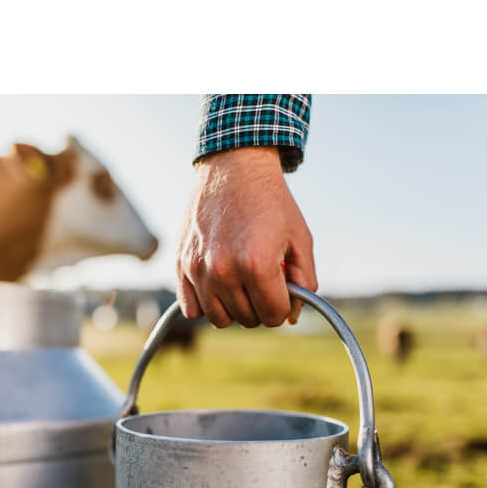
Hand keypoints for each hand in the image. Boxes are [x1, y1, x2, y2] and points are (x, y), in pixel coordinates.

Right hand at [176, 146, 316, 327]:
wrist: (234, 167)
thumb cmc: (271, 203)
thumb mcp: (301, 238)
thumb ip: (305, 281)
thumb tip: (291, 316)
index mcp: (256, 264)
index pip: (275, 315)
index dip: (285, 305)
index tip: (283, 288)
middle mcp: (223, 270)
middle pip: (249, 319)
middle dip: (261, 304)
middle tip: (263, 278)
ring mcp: (198, 269)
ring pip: (220, 319)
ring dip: (234, 307)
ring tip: (241, 281)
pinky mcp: (181, 265)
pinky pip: (192, 309)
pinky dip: (207, 303)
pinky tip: (219, 283)